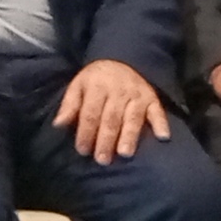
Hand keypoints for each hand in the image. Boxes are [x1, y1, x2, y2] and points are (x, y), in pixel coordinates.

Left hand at [55, 59, 169, 163]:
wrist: (121, 60)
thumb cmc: (96, 79)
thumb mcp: (78, 85)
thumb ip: (69, 105)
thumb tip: (58, 125)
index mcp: (97, 87)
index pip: (90, 113)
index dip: (86, 132)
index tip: (82, 150)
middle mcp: (118, 90)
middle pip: (111, 118)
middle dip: (105, 140)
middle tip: (102, 160)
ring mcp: (137, 94)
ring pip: (132, 117)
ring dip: (129, 136)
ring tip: (124, 154)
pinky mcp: (152, 98)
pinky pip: (158, 111)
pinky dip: (161, 124)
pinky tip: (162, 137)